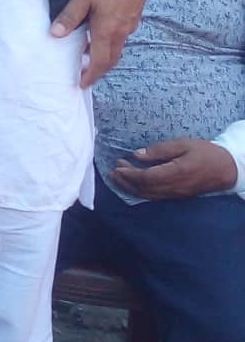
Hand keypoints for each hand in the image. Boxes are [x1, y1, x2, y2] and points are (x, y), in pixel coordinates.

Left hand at [52, 0, 150, 86]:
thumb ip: (70, 17)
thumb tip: (55, 34)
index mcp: (107, 30)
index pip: (100, 61)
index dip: (91, 74)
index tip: (82, 84)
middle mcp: (122, 31)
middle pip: (111, 58)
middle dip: (98, 69)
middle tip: (85, 74)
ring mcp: (130, 24)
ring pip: (117, 47)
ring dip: (105, 56)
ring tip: (90, 56)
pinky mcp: (134, 15)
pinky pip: (122, 37)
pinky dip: (111, 43)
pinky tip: (102, 36)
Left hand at [108, 138, 238, 198]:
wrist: (228, 169)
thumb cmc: (206, 153)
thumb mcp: (183, 144)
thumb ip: (159, 150)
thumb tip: (137, 154)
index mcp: (176, 173)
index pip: (146, 178)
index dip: (129, 174)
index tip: (117, 166)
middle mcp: (174, 187)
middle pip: (144, 189)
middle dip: (125, 181)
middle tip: (113, 171)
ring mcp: (176, 194)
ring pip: (148, 195)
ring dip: (130, 188)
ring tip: (118, 178)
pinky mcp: (178, 196)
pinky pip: (155, 197)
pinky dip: (141, 192)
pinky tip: (134, 185)